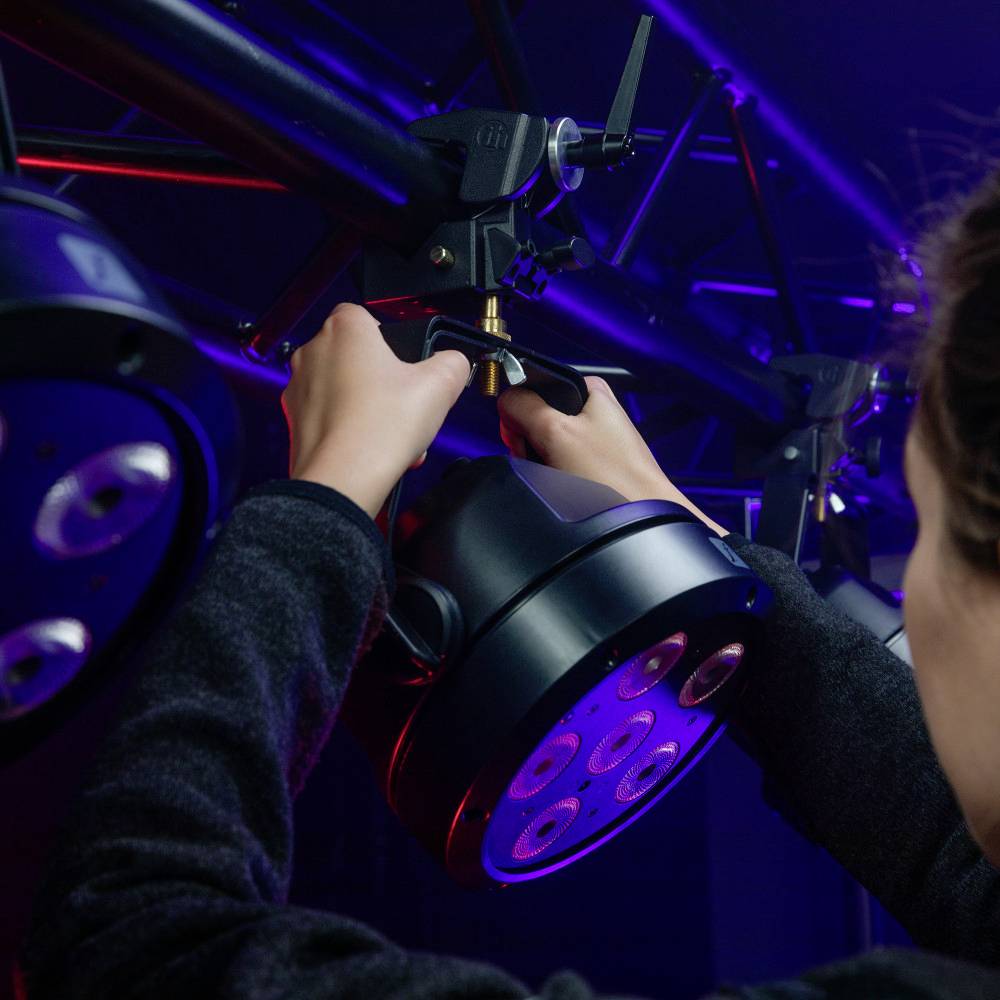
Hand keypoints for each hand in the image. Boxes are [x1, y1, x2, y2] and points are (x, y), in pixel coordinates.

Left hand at [282, 303, 469, 517]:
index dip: (391, 341)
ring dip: (368, 406)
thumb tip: (453, 362)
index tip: (408, 367)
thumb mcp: (440, 386)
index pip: (367, 316)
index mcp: (345, 329)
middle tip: (405, 404)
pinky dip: (350, 427)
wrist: (343, 480)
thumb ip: (453, 363)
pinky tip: (373, 449)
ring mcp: (299, 386)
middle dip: (382, 380)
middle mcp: (314, 350)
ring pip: (342, 387)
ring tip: (393, 433)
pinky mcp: (294, 420)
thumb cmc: (381, 428)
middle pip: (357, 356)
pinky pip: (329, 415)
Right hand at [498, 376, 726, 535]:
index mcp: (589, 390)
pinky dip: (553, 476)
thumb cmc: (611, 478)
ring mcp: (594, 440)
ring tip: (557, 478)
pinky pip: (557, 465)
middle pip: (536, 419)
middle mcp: (594, 411)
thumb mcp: (556, 432)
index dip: (521, 413)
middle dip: (529, 442)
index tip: (523, 436)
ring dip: (540, 462)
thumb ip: (523, 407)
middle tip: (542, 461)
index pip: (534, 388)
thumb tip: (505, 399)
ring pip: (544, 444)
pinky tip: (564, 488)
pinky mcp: (594, 466)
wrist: (638, 523)